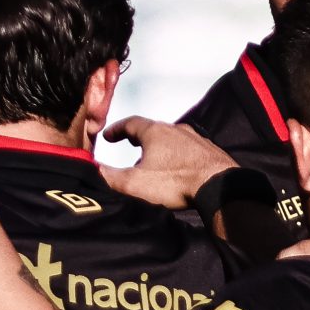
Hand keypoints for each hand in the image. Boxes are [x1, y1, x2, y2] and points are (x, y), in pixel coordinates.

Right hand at [97, 117, 234, 209]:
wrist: (218, 186)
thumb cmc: (175, 182)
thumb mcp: (134, 182)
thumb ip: (110, 176)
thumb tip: (91, 169)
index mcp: (155, 132)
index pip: (130, 123)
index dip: (117, 129)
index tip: (108, 135)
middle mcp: (176, 130)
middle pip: (152, 130)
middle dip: (139, 138)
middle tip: (129, 145)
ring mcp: (195, 139)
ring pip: (171, 139)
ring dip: (159, 147)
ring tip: (152, 162)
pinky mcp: (209, 152)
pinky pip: (188, 150)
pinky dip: (177, 156)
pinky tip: (177, 170)